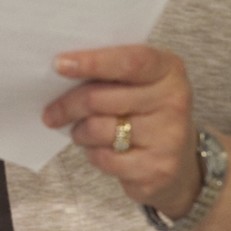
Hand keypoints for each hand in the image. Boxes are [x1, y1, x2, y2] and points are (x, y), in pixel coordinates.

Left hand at [43, 45, 201, 216]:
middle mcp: (174, 101)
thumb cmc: (146, 112)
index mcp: (169, 70)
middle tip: (50, 113)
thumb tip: (61, 68)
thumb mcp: (140, 82)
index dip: (92, 62)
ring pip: (98, 129)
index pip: (129, 62)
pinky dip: (93, 154)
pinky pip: (106, 158)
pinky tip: (101, 150)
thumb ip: (110, 71)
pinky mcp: (158, 169)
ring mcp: (169, 137)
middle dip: (68, 105)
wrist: (180, 162)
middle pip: (101, 98)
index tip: (58, 65)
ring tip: (81, 132)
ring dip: (80, 132)